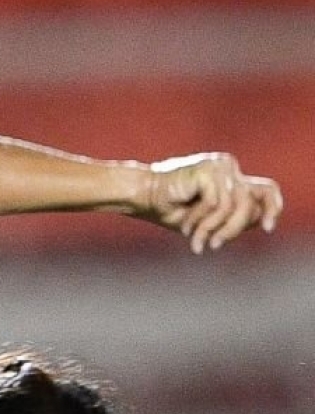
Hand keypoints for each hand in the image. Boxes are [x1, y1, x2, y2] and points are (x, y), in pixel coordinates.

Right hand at [137, 154, 283, 252]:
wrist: (140, 195)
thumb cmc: (169, 208)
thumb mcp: (207, 218)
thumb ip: (232, 217)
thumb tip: (260, 221)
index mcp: (231, 176)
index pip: (266, 190)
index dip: (273, 208)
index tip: (269, 228)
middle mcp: (228, 167)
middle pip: (250, 202)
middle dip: (234, 228)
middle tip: (214, 246)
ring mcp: (220, 166)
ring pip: (233, 207)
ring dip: (211, 229)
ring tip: (194, 239)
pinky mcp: (208, 171)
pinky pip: (216, 204)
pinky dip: (200, 220)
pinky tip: (185, 228)